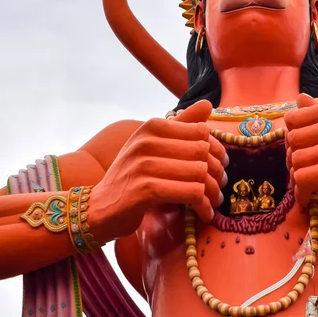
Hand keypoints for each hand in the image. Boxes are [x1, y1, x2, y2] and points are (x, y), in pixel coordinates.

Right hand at [91, 100, 227, 242]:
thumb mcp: (153, 145)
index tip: (219, 165)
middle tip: (219, 186)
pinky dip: (202, 205)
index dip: (216, 150)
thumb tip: (207, 104)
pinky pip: (190, 192)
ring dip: (212, 191)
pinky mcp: (145, 190)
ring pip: (199, 172)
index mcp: (152, 126)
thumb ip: (181, 124)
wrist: (98, 208)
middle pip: (202, 151)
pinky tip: (203, 212)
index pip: (201, 131)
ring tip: (213, 200)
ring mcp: (144, 165)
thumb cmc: (132, 176)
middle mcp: (147, 141)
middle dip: (216, 171)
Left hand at [285, 94, 317, 213]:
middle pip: (293, 139)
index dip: (292, 140)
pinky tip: (308, 198)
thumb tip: (299, 98)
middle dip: (292, 160)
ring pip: (297, 160)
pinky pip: (306, 179)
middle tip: (302, 174)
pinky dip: (302, 192)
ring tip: (307, 187)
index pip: (294, 119)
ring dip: (297, 179)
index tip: (301, 154)